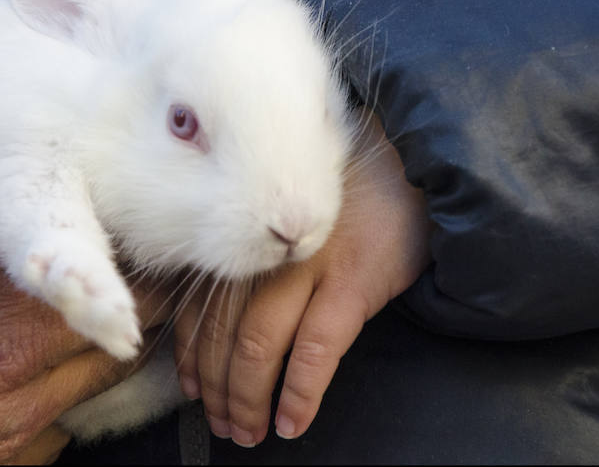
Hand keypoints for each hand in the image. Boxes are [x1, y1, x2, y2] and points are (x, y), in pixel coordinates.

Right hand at [0, 3, 171, 463]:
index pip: (83, 203)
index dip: (109, 193)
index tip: (116, 184)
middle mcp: (12, 323)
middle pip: (129, 283)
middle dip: (131, 262)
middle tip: (116, 244)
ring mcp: (21, 397)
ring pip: (116, 350)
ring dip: (111, 323)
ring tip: (91, 306)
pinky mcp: (15, 454)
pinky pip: (75, 413)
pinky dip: (67, 388)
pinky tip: (33, 375)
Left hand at [174, 108, 431, 446]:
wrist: (408, 165)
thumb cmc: (345, 196)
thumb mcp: (286, 215)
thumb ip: (254, 252)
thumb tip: (222, 316)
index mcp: (246, 236)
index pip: (199, 307)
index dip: (191, 357)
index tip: (192, 390)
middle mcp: (266, 251)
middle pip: (222, 333)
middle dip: (216, 389)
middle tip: (220, 424)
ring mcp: (308, 265)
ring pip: (258, 345)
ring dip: (247, 399)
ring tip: (248, 432)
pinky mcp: (352, 280)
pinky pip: (316, 349)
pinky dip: (300, 393)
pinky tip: (292, 422)